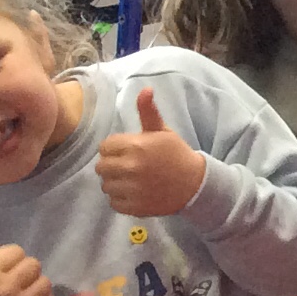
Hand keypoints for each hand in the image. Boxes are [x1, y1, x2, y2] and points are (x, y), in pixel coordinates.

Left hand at [97, 90, 207, 218]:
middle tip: (129, 167)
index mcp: (136, 146)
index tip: (130, 151)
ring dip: (115, 183)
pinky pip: (113, 202)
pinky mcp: (134, 206)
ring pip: (105, 185)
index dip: (116, 148)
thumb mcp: (163, 131)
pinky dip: (121, 199)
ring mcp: (132, 189)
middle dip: (113, 165)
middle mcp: (131, 167)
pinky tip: (135, 193)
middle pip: (101, 167)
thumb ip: (148, 112)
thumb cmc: (176, 154)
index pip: (105, 147)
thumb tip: (145, 89)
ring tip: (132, 181)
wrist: (195, 184)